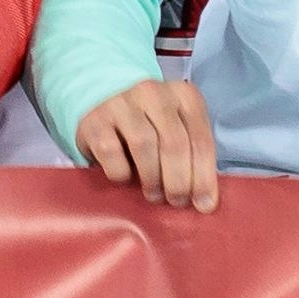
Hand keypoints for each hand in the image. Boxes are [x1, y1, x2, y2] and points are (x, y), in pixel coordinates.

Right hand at [74, 76, 219, 210]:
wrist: (105, 101)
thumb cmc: (152, 126)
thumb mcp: (180, 132)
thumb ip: (193, 157)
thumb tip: (204, 202)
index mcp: (183, 95)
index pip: (200, 139)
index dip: (204, 177)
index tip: (203, 205)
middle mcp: (153, 92)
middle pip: (173, 143)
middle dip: (179, 181)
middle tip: (176, 201)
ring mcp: (121, 102)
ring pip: (143, 145)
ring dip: (152, 178)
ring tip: (154, 194)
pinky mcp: (94, 119)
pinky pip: (111, 151)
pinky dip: (121, 172)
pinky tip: (126, 178)